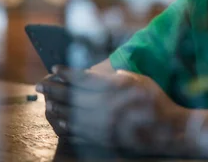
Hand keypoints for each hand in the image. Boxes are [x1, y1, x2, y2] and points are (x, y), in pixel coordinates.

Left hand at [36, 65, 185, 153]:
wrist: (168, 129)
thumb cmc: (156, 100)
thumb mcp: (139, 79)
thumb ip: (117, 76)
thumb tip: (99, 76)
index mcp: (113, 89)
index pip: (82, 79)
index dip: (67, 73)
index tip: (54, 68)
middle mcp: (105, 106)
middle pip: (72, 97)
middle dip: (54, 89)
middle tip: (40, 85)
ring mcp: (103, 125)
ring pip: (72, 115)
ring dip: (57, 107)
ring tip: (46, 102)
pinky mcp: (104, 139)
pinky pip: (79, 132)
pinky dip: (67, 126)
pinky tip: (59, 122)